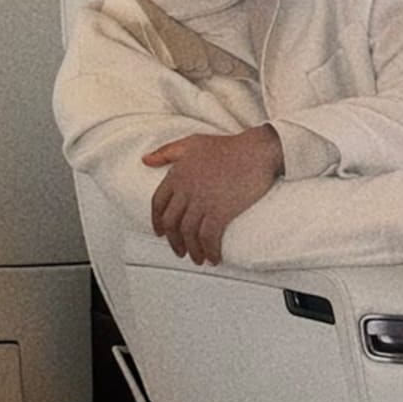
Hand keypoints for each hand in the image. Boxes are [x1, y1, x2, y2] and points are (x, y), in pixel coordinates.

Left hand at [143, 126, 284, 264]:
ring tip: (198, 259)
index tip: (160, 233)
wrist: (257, 151)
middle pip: (171, 222)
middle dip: (174, 241)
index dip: (157, 221)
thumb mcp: (191, 143)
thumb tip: (145, 160)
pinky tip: (214, 258)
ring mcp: (202, 201)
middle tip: (181, 251)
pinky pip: (208, 237)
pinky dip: (209, 250)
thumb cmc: (227, 146)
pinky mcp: (220, 211)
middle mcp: (186, 190)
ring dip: (192, 250)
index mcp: (177, 175)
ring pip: (188, 233)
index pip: (158, 203)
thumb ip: (166, 152)